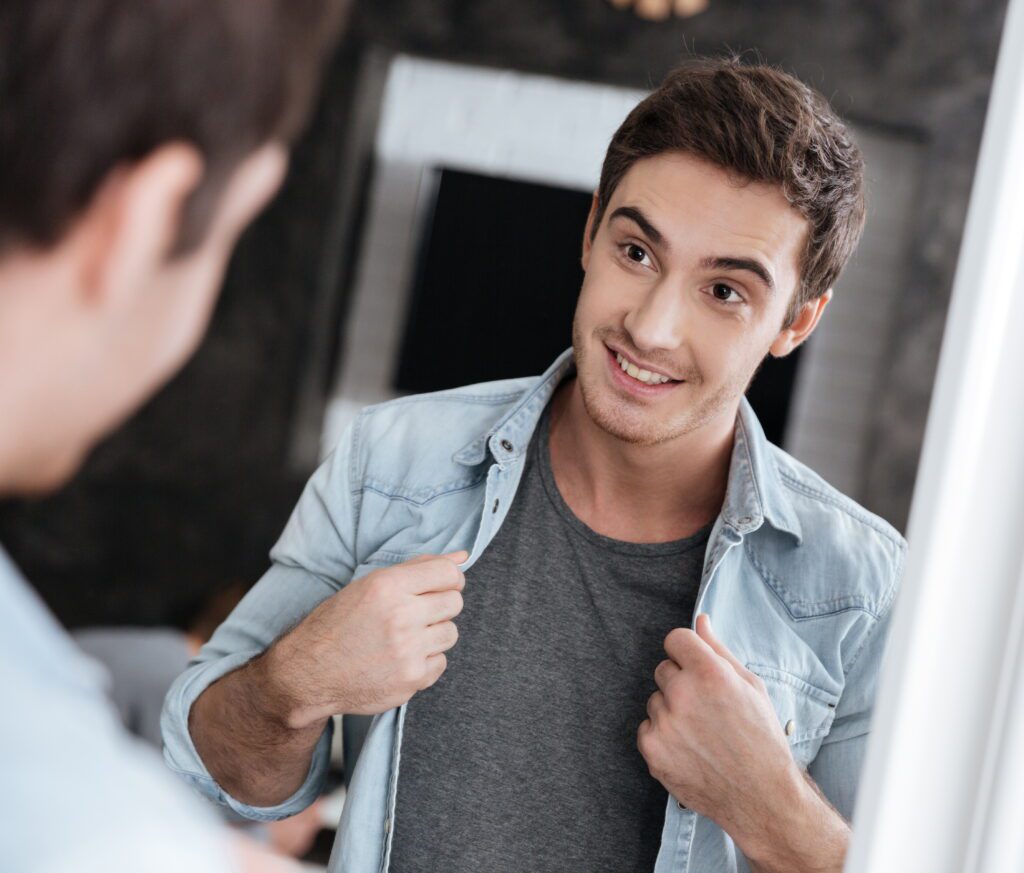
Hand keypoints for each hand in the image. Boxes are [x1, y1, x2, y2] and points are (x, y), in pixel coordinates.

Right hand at [263, 551, 467, 727]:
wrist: (308, 674)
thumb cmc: (337, 624)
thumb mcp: (369, 585)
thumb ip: (418, 567)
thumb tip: (463, 555)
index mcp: (388, 586)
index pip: (448, 572)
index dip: (449, 578)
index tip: (440, 586)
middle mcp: (400, 616)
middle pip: (454, 602)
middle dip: (440, 605)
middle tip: (416, 613)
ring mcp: (408, 650)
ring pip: (451, 633)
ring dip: (433, 634)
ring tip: (405, 637)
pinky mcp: (411, 679)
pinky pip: (440, 662)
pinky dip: (425, 661)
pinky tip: (400, 659)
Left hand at [637, 614, 803, 855]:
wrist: (761, 797)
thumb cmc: (761, 738)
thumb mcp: (750, 687)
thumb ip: (719, 650)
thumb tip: (700, 620)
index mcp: (710, 673)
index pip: (675, 639)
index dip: (687, 652)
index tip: (696, 667)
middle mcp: (683, 694)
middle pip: (663, 669)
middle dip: (681, 682)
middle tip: (707, 708)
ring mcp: (665, 723)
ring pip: (655, 700)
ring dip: (671, 711)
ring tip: (702, 733)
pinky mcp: (652, 749)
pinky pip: (647, 728)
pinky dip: (663, 737)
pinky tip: (689, 749)